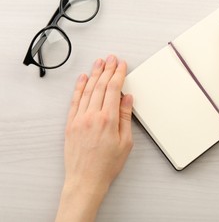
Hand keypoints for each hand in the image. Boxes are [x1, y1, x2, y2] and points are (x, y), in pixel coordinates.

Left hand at [56, 55, 132, 221]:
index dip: (118, 74)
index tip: (122, 65)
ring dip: (94, 74)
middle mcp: (92, 116)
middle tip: (112, 58)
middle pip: (100, 86)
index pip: (113, 89)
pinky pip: (75, 100)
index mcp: (108, 120)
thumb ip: (125, 117)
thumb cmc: (107, 164)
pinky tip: (83, 78)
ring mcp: (79, 118)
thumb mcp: (125, 142)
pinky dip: (79, 87)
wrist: (86, 180)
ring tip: (99, 63)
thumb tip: (127, 99)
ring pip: (87, 90)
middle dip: (107, 69)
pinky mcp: (71, 124)